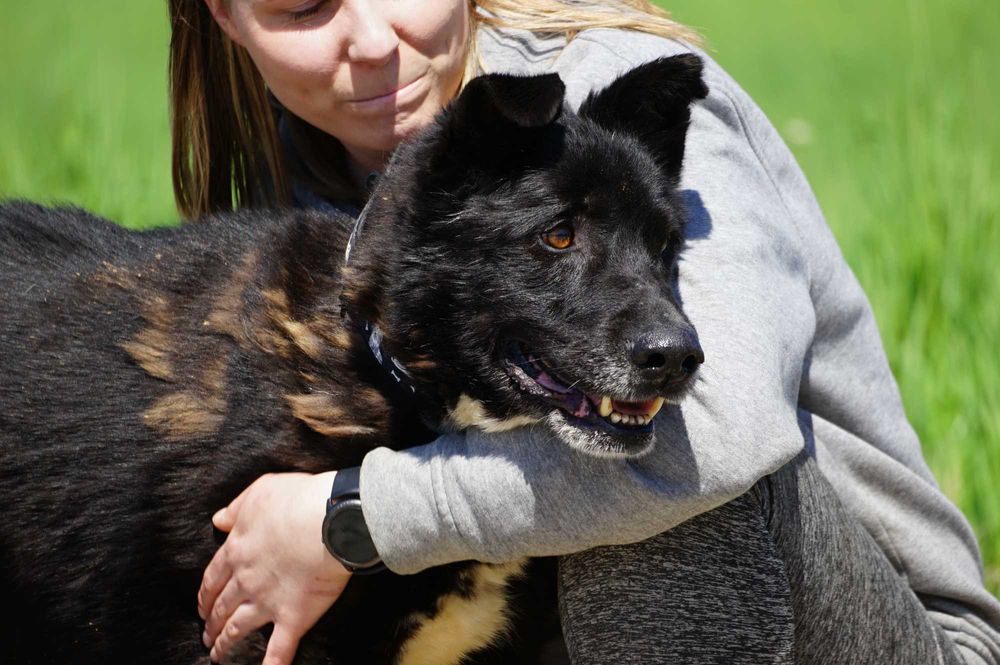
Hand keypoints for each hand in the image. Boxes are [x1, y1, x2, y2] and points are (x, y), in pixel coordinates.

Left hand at [198, 471, 350, 664]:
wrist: (328, 519)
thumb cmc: (297, 499)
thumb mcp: (259, 491)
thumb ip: (236, 508)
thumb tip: (218, 520)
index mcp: (237, 551)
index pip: (213, 577)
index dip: (205, 593)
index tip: (201, 604)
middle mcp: (246, 580)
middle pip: (222, 606)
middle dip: (211, 621)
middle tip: (206, 632)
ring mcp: (267, 602)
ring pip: (239, 629)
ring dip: (225, 644)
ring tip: (217, 654)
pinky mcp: (294, 616)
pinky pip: (279, 649)